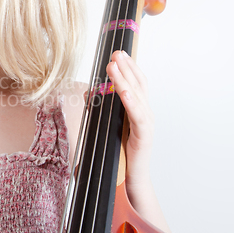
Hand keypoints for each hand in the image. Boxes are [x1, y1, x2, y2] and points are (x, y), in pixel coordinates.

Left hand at [106, 50, 152, 183]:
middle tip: (116, 52)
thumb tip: (87, 93)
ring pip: (136, 96)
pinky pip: (138, 117)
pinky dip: (130, 102)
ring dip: (125, 79)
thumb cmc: (118, 154)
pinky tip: (122, 91)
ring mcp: (146, 124)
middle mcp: (144, 114)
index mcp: (136, 111)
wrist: (129, 180)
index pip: (134, 84)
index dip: (128, 68)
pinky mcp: (144, 137)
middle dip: (126, 67)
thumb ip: (99, 110)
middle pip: (137, 85)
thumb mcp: (105, 127)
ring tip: (115, 65)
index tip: (118, 53)